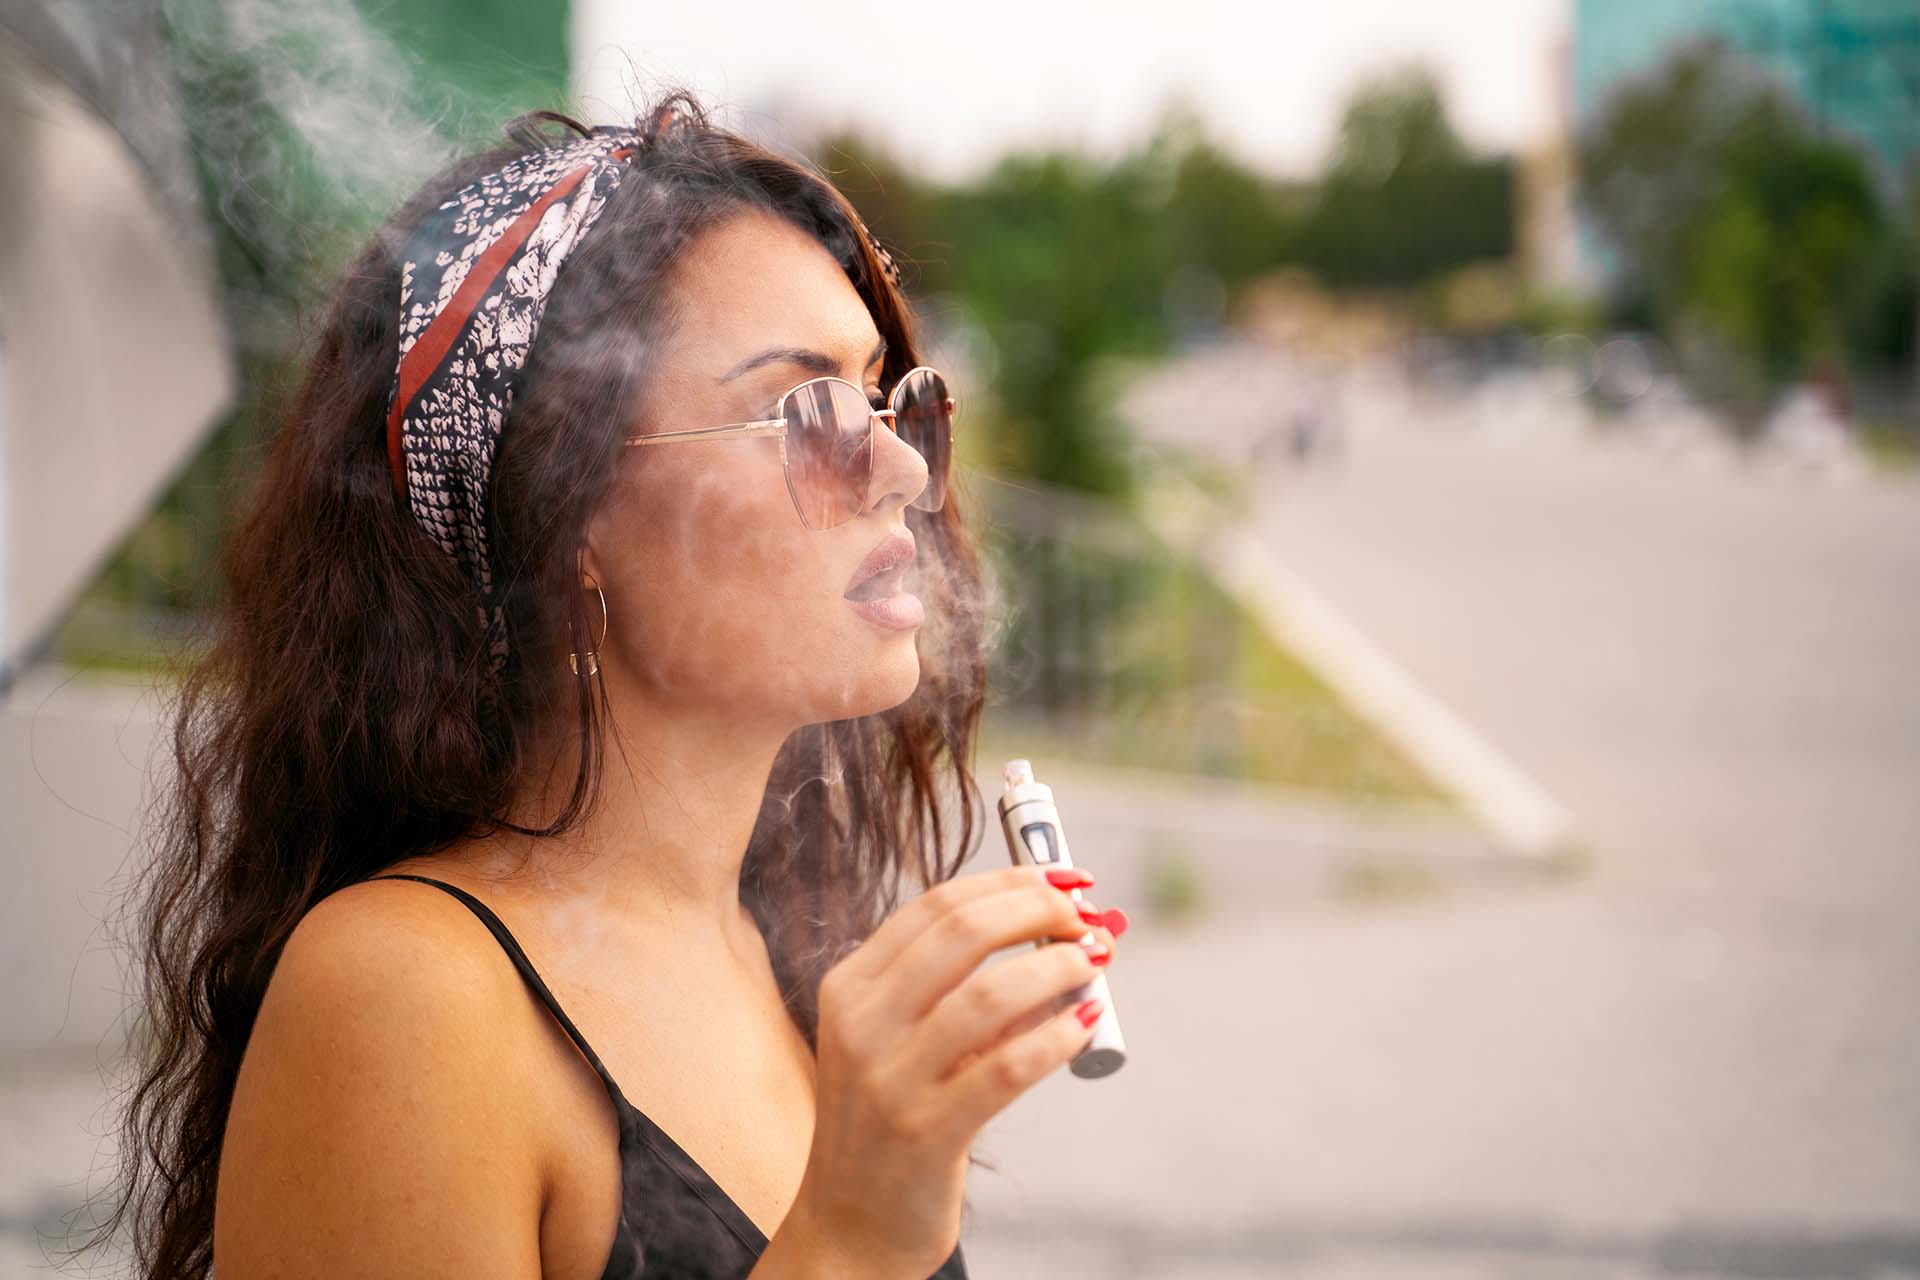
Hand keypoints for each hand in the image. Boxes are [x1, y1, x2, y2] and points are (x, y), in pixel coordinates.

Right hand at [785, 863, 1119, 1273]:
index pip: (937, 905)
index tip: (1066, 879)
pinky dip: (1058, 1036)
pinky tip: (1085, 1026)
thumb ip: (959, 989)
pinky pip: (1008, 1067)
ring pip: (990, 994)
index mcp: (851, 986)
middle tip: (1087, 921)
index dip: (1012, 880)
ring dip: (1059, 969)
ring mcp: (890, 1079)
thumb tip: (1064, 934)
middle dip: (1039, 912)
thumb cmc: (892, 1117)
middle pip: (964, 932)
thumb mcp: (898, 1041)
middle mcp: (863, 1023)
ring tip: (1095, 967)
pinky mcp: (927, 1131)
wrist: (850, 1222)